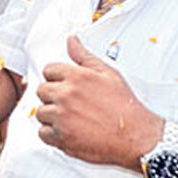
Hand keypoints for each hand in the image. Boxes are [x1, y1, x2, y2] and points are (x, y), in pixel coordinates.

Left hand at [35, 36, 161, 170]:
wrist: (135, 136)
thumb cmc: (125, 107)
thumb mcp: (108, 74)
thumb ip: (84, 56)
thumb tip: (72, 41)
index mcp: (76, 76)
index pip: (49, 70)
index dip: (56, 78)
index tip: (63, 85)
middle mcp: (66, 95)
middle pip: (41, 90)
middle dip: (52, 96)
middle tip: (68, 103)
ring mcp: (62, 116)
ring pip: (41, 113)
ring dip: (52, 116)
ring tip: (70, 118)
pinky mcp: (62, 137)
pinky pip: (43, 134)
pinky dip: (53, 134)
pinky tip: (67, 131)